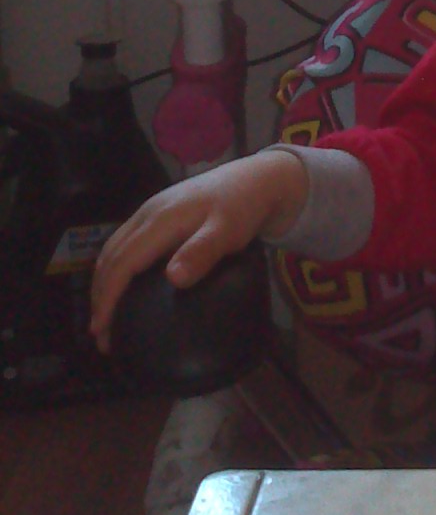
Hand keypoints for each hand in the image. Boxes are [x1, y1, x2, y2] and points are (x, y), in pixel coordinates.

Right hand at [90, 149, 305, 351]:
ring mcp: (150, 211)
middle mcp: (147, 214)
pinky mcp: (157, 214)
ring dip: (104, 282)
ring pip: (113, 249)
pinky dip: (115, 268)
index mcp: (160, 220)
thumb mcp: (228, 231)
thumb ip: (202, 252)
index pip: (122, 262)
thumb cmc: (243, 207)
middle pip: (111, 257)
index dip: (108, 297)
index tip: (103, 330)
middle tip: (101, 336)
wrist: (256, 178)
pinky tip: (123, 286)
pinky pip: (124, 243)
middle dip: (100, 296)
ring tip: (105, 317)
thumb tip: (173, 279)